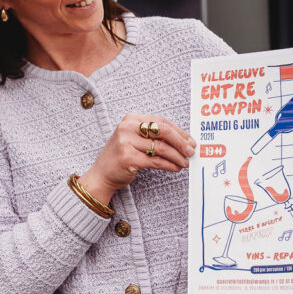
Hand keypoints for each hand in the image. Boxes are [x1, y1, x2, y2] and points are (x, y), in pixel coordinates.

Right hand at [79, 114, 196, 203]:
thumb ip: (154, 136)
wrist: (101, 174)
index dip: (179, 131)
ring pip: (161, 148)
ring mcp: (126, 142)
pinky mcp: (128, 158)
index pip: (161, 121)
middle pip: (163, 131)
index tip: (190, 140)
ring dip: (177, 156)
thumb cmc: (122, 156)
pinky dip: (169, 165)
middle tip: (191, 151)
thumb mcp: (135, 139)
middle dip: (180, 142)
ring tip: (185, 162)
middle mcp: (128, 127)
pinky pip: (155, 161)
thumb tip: (182, 140)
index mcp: (131, 119)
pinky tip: (175, 168)